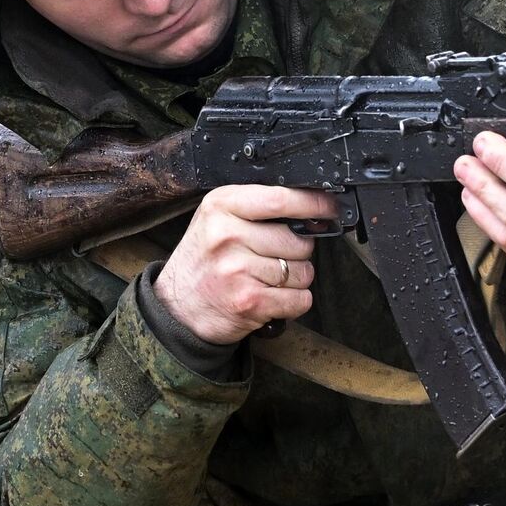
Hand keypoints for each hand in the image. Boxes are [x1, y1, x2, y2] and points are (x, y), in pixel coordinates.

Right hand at [154, 185, 339, 344]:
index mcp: (221, 206)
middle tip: (276, 258)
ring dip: (295, 280)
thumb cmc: (203, 262)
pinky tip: (273, 298)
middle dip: (299, 252)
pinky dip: (294, 302)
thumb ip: (255, 209)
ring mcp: (237, 269)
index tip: (328, 207)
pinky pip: (299, 299)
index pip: (280, 198)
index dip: (313, 203)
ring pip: (303, 272)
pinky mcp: (249, 301)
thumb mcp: (216, 220)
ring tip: (268, 280)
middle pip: (299, 240)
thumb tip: (311, 209)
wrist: (177, 307)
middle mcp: (227, 235)